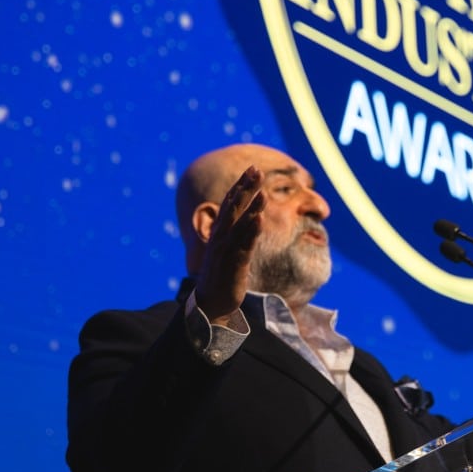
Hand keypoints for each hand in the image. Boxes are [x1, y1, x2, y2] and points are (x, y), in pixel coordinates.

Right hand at [195, 166, 264, 322]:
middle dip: (246, 188)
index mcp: (220, 232)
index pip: (231, 203)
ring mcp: (226, 250)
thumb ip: (237, 231)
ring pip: (239, 224)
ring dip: (251, 207)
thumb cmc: (221, 274)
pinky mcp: (233, 264)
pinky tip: (259, 219)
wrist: (211, 303)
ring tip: (261, 191)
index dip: (241, 185)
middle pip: (234, 207)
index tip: (252, 169)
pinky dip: (251, 231)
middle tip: (256, 170)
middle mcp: (221, 237)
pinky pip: (243, 245)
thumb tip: (249, 216)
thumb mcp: (228, 248)